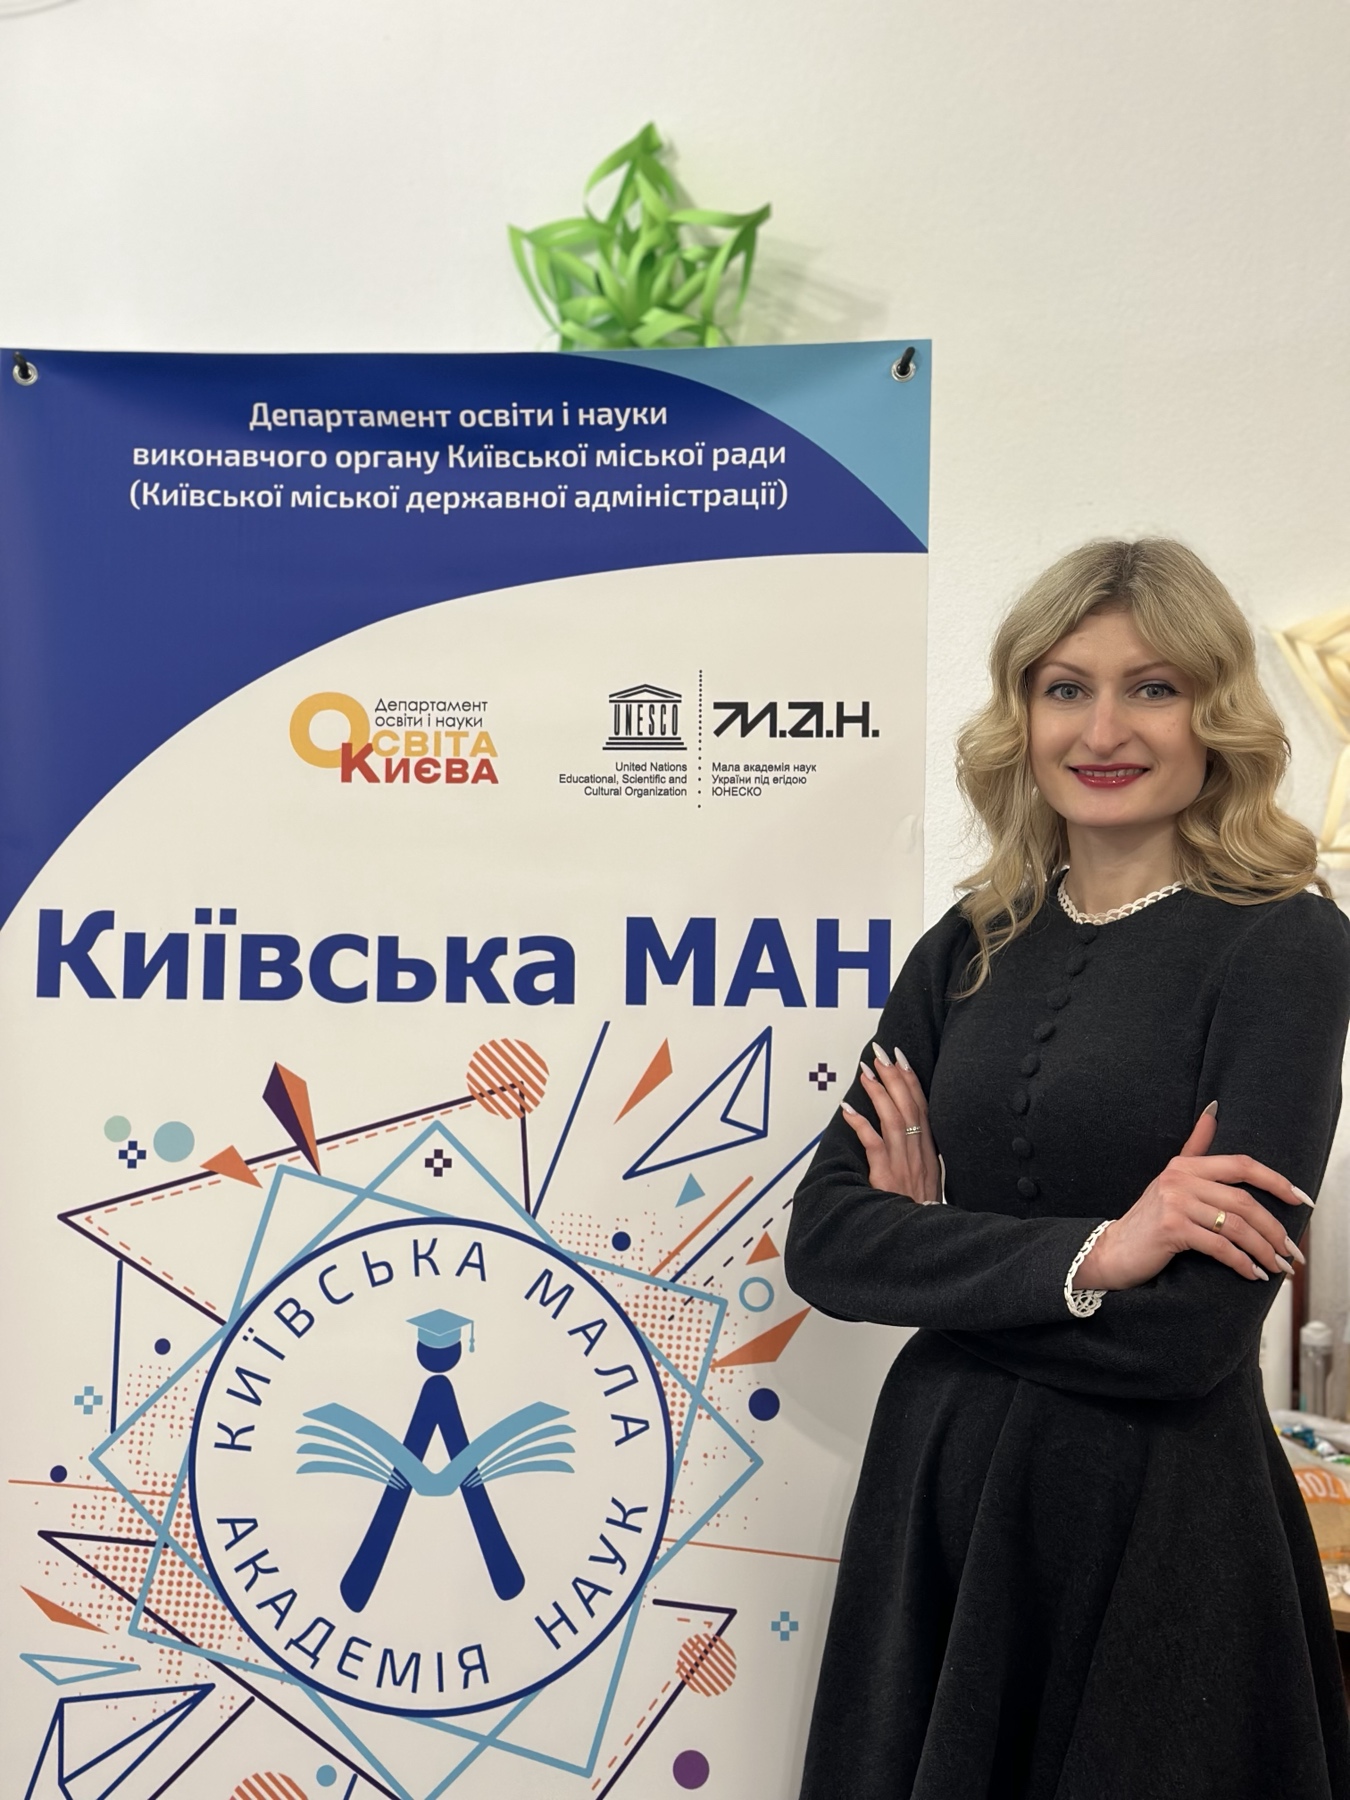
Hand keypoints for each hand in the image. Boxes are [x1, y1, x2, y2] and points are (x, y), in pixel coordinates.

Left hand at [840, 1043, 940, 1205]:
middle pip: (908, 1106)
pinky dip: (861, 1125)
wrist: (922, 1235)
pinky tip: (848, 1109)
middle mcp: (919, 1152)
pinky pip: (874, 1145)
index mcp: (929, 1150)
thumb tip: (910, 1127)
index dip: (911, 1080)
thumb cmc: (921, 1208)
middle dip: (894, 1077)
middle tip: (880, 1054)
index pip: (922, 1106)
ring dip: (879, 1094)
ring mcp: (903, 1163)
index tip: (900, 1059)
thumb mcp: (929, 1176)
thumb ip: (920, 1151)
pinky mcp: (887, 1176)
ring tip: (866, 1073)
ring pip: (893, 1120)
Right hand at [1075, 1103, 1312, 1290]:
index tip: (1302, 1200)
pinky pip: (1220, 1247)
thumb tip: (1213, 1111)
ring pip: (1236, 1227)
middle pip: (1244, 1201)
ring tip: (1277, 1267)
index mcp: (1185, 1166)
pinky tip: (1252, 1273)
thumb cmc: (1148, 1221)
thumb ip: (1194, 1148)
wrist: (1113, 1250)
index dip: (1276, 1181)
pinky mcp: (1171, 1229)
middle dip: (1274, 1229)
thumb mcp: (1170, 1180)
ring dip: (1264, 1250)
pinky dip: (1241, 1263)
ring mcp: (1174, 1203)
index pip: (1241, 1165)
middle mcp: (1180, 1179)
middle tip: (1292, 1252)